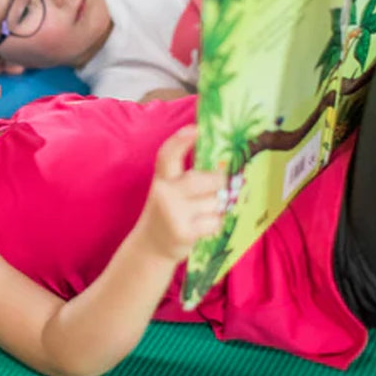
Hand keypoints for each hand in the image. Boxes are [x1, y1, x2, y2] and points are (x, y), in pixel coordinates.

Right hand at [129, 125, 224, 263]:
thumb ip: (187, 177)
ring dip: (217, 207)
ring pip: (214, 202)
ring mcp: (173, 213)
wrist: (151, 246)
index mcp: (161, 179)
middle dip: (219, 181)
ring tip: (205, 212)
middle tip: (220, 186)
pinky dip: (216, 223)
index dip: (180, 141)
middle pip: (203, 179)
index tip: (196, 129)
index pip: (167, 156)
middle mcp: (165, 194)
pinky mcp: (184, 232)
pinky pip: (215, 221)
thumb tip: (224, 166)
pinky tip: (205, 225)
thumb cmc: (168, 211)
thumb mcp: (169, 190)